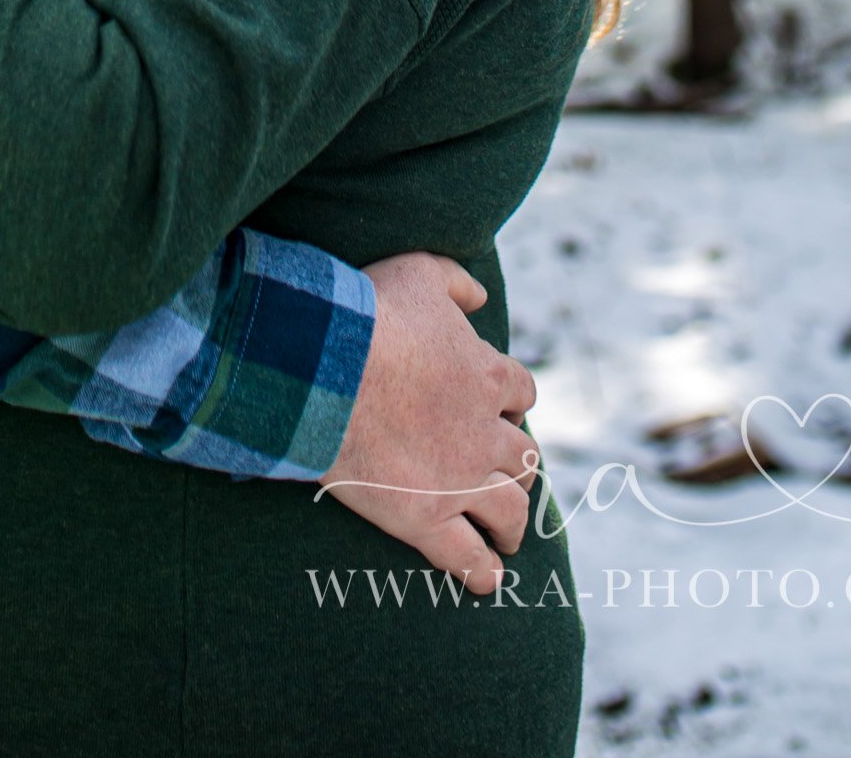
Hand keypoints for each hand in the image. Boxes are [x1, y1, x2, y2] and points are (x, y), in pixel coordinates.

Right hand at [317, 252, 540, 591]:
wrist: (327, 367)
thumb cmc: (370, 312)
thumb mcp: (420, 272)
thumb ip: (457, 283)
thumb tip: (481, 296)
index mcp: (487, 376)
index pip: (521, 393)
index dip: (511, 403)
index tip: (501, 411)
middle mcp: (484, 433)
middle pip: (523, 456)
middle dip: (517, 465)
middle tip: (506, 474)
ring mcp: (459, 480)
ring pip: (508, 508)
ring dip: (513, 521)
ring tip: (509, 534)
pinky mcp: (426, 518)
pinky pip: (466, 556)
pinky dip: (481, 570)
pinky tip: (488, 579)